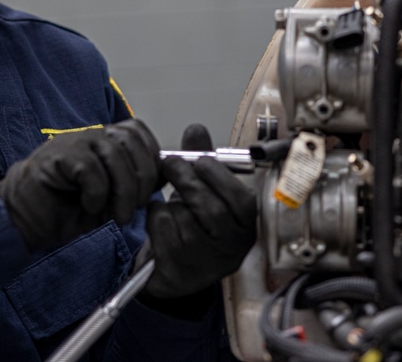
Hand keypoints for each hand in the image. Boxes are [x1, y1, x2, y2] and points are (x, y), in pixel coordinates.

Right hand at [0, 119, 160, 250]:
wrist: (26, 218)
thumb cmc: (67, 209)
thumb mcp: (110, 200)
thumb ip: (134, 184)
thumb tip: (162, 179)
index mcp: (107, 141)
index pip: (141, 134)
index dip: (151, 162)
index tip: (147, 192)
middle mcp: (93, 136)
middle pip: (134, 143)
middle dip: (141, 181)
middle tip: (130, 210)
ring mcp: (76, 141)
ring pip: (115, 155)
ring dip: (122, 192)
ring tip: (113, 215)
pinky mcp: (59, 155)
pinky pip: (91, 169)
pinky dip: (96, 194)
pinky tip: (87, 205)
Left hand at [143, 124, 257, 299]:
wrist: (172, 268)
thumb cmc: (193, 225)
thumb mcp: (202, 190)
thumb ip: (201, 160)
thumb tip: (197, 129)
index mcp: (245, 227)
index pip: (243, 203)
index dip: (221, 178)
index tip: (201, 161)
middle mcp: (231, 250)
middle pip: (212, 211)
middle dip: (189, 181)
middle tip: (172, 163)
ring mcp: (205, 263)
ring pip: (186, 220)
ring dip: (171, 201)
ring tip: (167, 195)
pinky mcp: (179, 271)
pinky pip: (164, 232)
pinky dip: (156, 216)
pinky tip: (158, 217)